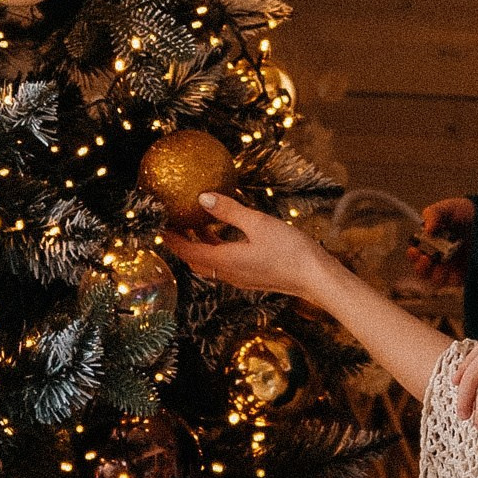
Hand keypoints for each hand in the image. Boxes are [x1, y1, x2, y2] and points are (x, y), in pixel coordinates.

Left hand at [163, 191, 342, 303]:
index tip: (159, 224)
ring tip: (198, 223)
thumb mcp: (258, 224)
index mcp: (225, 261)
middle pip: (196, 260)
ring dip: (201, 245)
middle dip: (182, 243)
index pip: (187, 251)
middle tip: (175, 223)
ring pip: (211, 262)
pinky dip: (218, 248)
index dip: (170, 239)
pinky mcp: (254, 276)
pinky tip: (228, 233)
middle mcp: (229, 274)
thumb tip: (202, 198)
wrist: (318, 279)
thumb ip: (229, 210)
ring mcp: (242, 277)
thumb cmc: (290, 251)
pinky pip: (226, 263)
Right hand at [405, 194, 472, 292]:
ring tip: (442, 263)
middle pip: (424, 272)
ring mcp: (454, 267)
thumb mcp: (448, 208)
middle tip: (425, 258)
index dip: (413, 255)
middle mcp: (441, 257)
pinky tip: (455, 269)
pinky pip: (456, 282)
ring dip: (436, 274)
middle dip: (421, 268)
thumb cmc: (466, 211)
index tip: (413, 250)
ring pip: (438, 280)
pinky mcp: (468, 274)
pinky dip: (453, 278)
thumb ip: (434, 214)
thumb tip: (427, 229)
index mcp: (432, 244)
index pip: (417, 255)